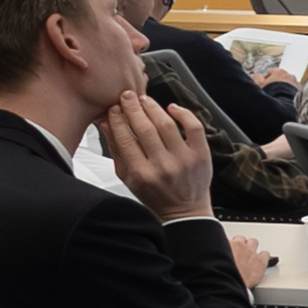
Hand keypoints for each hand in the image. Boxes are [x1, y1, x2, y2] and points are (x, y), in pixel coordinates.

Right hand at [102, 86, 214, 219]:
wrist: (184, 210)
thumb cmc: (154, 193)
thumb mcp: (128, 177)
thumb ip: (116, 150)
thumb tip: (105, 123)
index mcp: (141, 173)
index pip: (125, 139)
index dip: (117, 120)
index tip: (113, 109)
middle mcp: (162, 165)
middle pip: (145, 128)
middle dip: (132, 108)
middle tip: (127, 96)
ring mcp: (184, 159)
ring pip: (166, 124)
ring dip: (153, 108)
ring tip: (144, 100)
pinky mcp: (201, 154)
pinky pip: (193, 127)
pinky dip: (183, 113)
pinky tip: (172, 108)